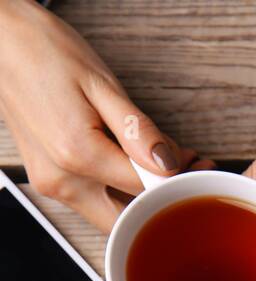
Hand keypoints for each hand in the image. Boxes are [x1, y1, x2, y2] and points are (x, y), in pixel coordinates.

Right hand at [0, 0, 206, 230]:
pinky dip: (118, 190)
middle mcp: (62, 181)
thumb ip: (137, 130)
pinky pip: (93, 200)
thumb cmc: (45, 52)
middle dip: (161, 204)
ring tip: (161, 165)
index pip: (145, 190)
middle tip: (186, 174)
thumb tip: (167, 163)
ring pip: (110, 216)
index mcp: (77, 156)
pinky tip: (132, 166)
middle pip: (127, 221)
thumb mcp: (102, 84)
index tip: (195, 166)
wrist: (0, 43)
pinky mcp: (48, 181)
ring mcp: (52, 185)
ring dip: (140, 199)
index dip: (177, 181)